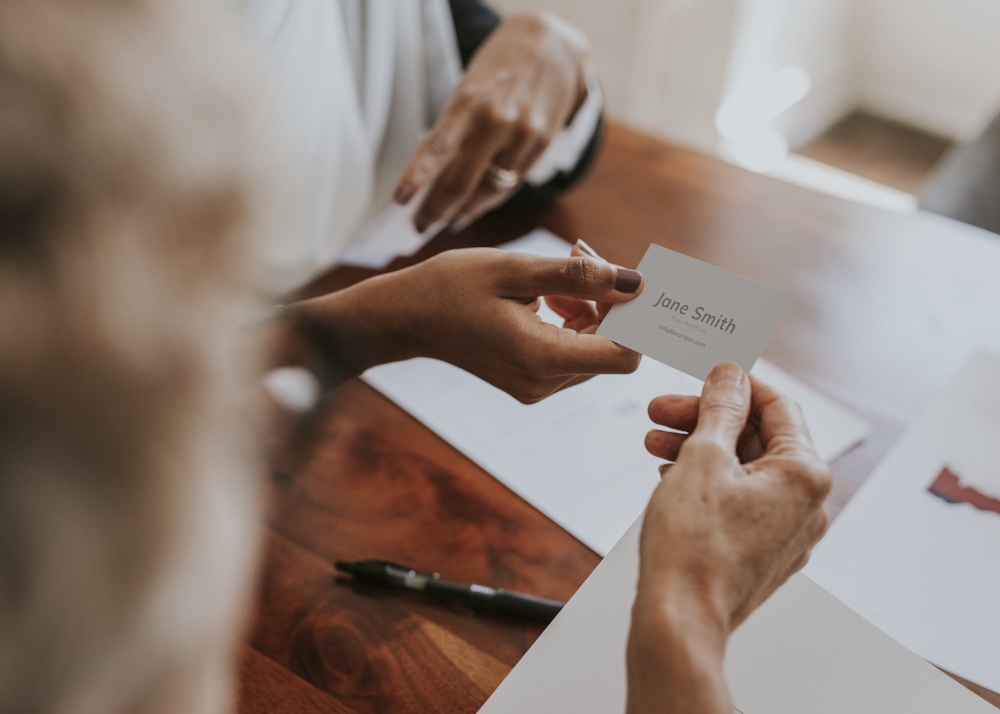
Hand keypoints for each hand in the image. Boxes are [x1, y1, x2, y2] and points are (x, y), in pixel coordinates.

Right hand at [286, 245, 641, 402]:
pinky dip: (570, 322)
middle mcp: (544, 382)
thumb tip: (637, 282)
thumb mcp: (517, 269)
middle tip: (582, 258)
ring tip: (555, 274)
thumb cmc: (452, 286)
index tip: (625, 280)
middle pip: (611, 350)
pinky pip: (569, 352)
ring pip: (592, 349)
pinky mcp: (529, 381)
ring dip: (588, 309)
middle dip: (609, 304)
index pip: (625, 354)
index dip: (636, 318)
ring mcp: (536, 386)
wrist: (404, 317)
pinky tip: (545, 294)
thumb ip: (580, 276)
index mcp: (543, 357)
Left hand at [393, 12, 589, 233]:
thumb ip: (454, 133)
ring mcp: (524, 135)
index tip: (399, 201)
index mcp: (468, 102)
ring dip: (465, 212)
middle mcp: (497, 120)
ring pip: (489, 192)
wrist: (550, 46)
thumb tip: (434, 184)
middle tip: (420, 226)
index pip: (435, 148)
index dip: (416, 177)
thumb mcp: (468, 92)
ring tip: (448, 222)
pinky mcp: (544, 144)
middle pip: (462, 183)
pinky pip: (512, 184)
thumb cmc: (496, 73)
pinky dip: (491, 199)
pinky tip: (475, 206)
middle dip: (438, 211)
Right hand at [626, 362, 830, 713]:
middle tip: (662, 411)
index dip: (736, 384)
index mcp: (805, 475)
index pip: (778, 406)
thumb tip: (731, 375)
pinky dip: (707, 482)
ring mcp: (786, 533)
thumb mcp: (702, 457)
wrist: (680, 619)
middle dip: (705, 419)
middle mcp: (807, 505)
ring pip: (744, 470)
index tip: (704, 375)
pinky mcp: (763, 553)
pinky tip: (669, 476)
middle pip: (758, 438)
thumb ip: (720, 407)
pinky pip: (740, 501)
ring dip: (699, 449)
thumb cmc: (692, 548)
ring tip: (654, 443)